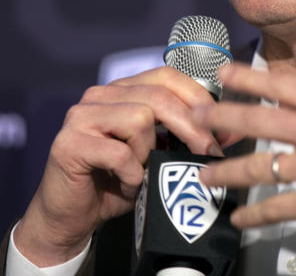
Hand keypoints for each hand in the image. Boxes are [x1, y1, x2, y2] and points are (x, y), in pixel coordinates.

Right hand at [14, 66, 236, 266]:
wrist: (70, 218)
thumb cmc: (114, 183)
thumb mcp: (154, 155)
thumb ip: (180, 137)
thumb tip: (226, 132)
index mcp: (121, 91)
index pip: (166, 76)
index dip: (198, 98)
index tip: (223, 128)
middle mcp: (99, 95)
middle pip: (157, 96)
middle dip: (191, 126)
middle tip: (208, 152)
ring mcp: (80, 117)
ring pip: (139, 119)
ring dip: (149, 153)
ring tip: (141, 172)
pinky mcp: (69, 143)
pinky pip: (119, 153)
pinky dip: (130, 174)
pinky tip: (125, 184)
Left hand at [192, 36, 295, 255]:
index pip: (284, 84)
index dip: (248, 77)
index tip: (222, 73)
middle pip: (260, 120)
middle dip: (223, 117)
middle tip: (195, 118)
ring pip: (260, 166)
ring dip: (227, 172)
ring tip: (205, 176)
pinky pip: (277, 206)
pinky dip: (254, 214)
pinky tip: (239, 218)